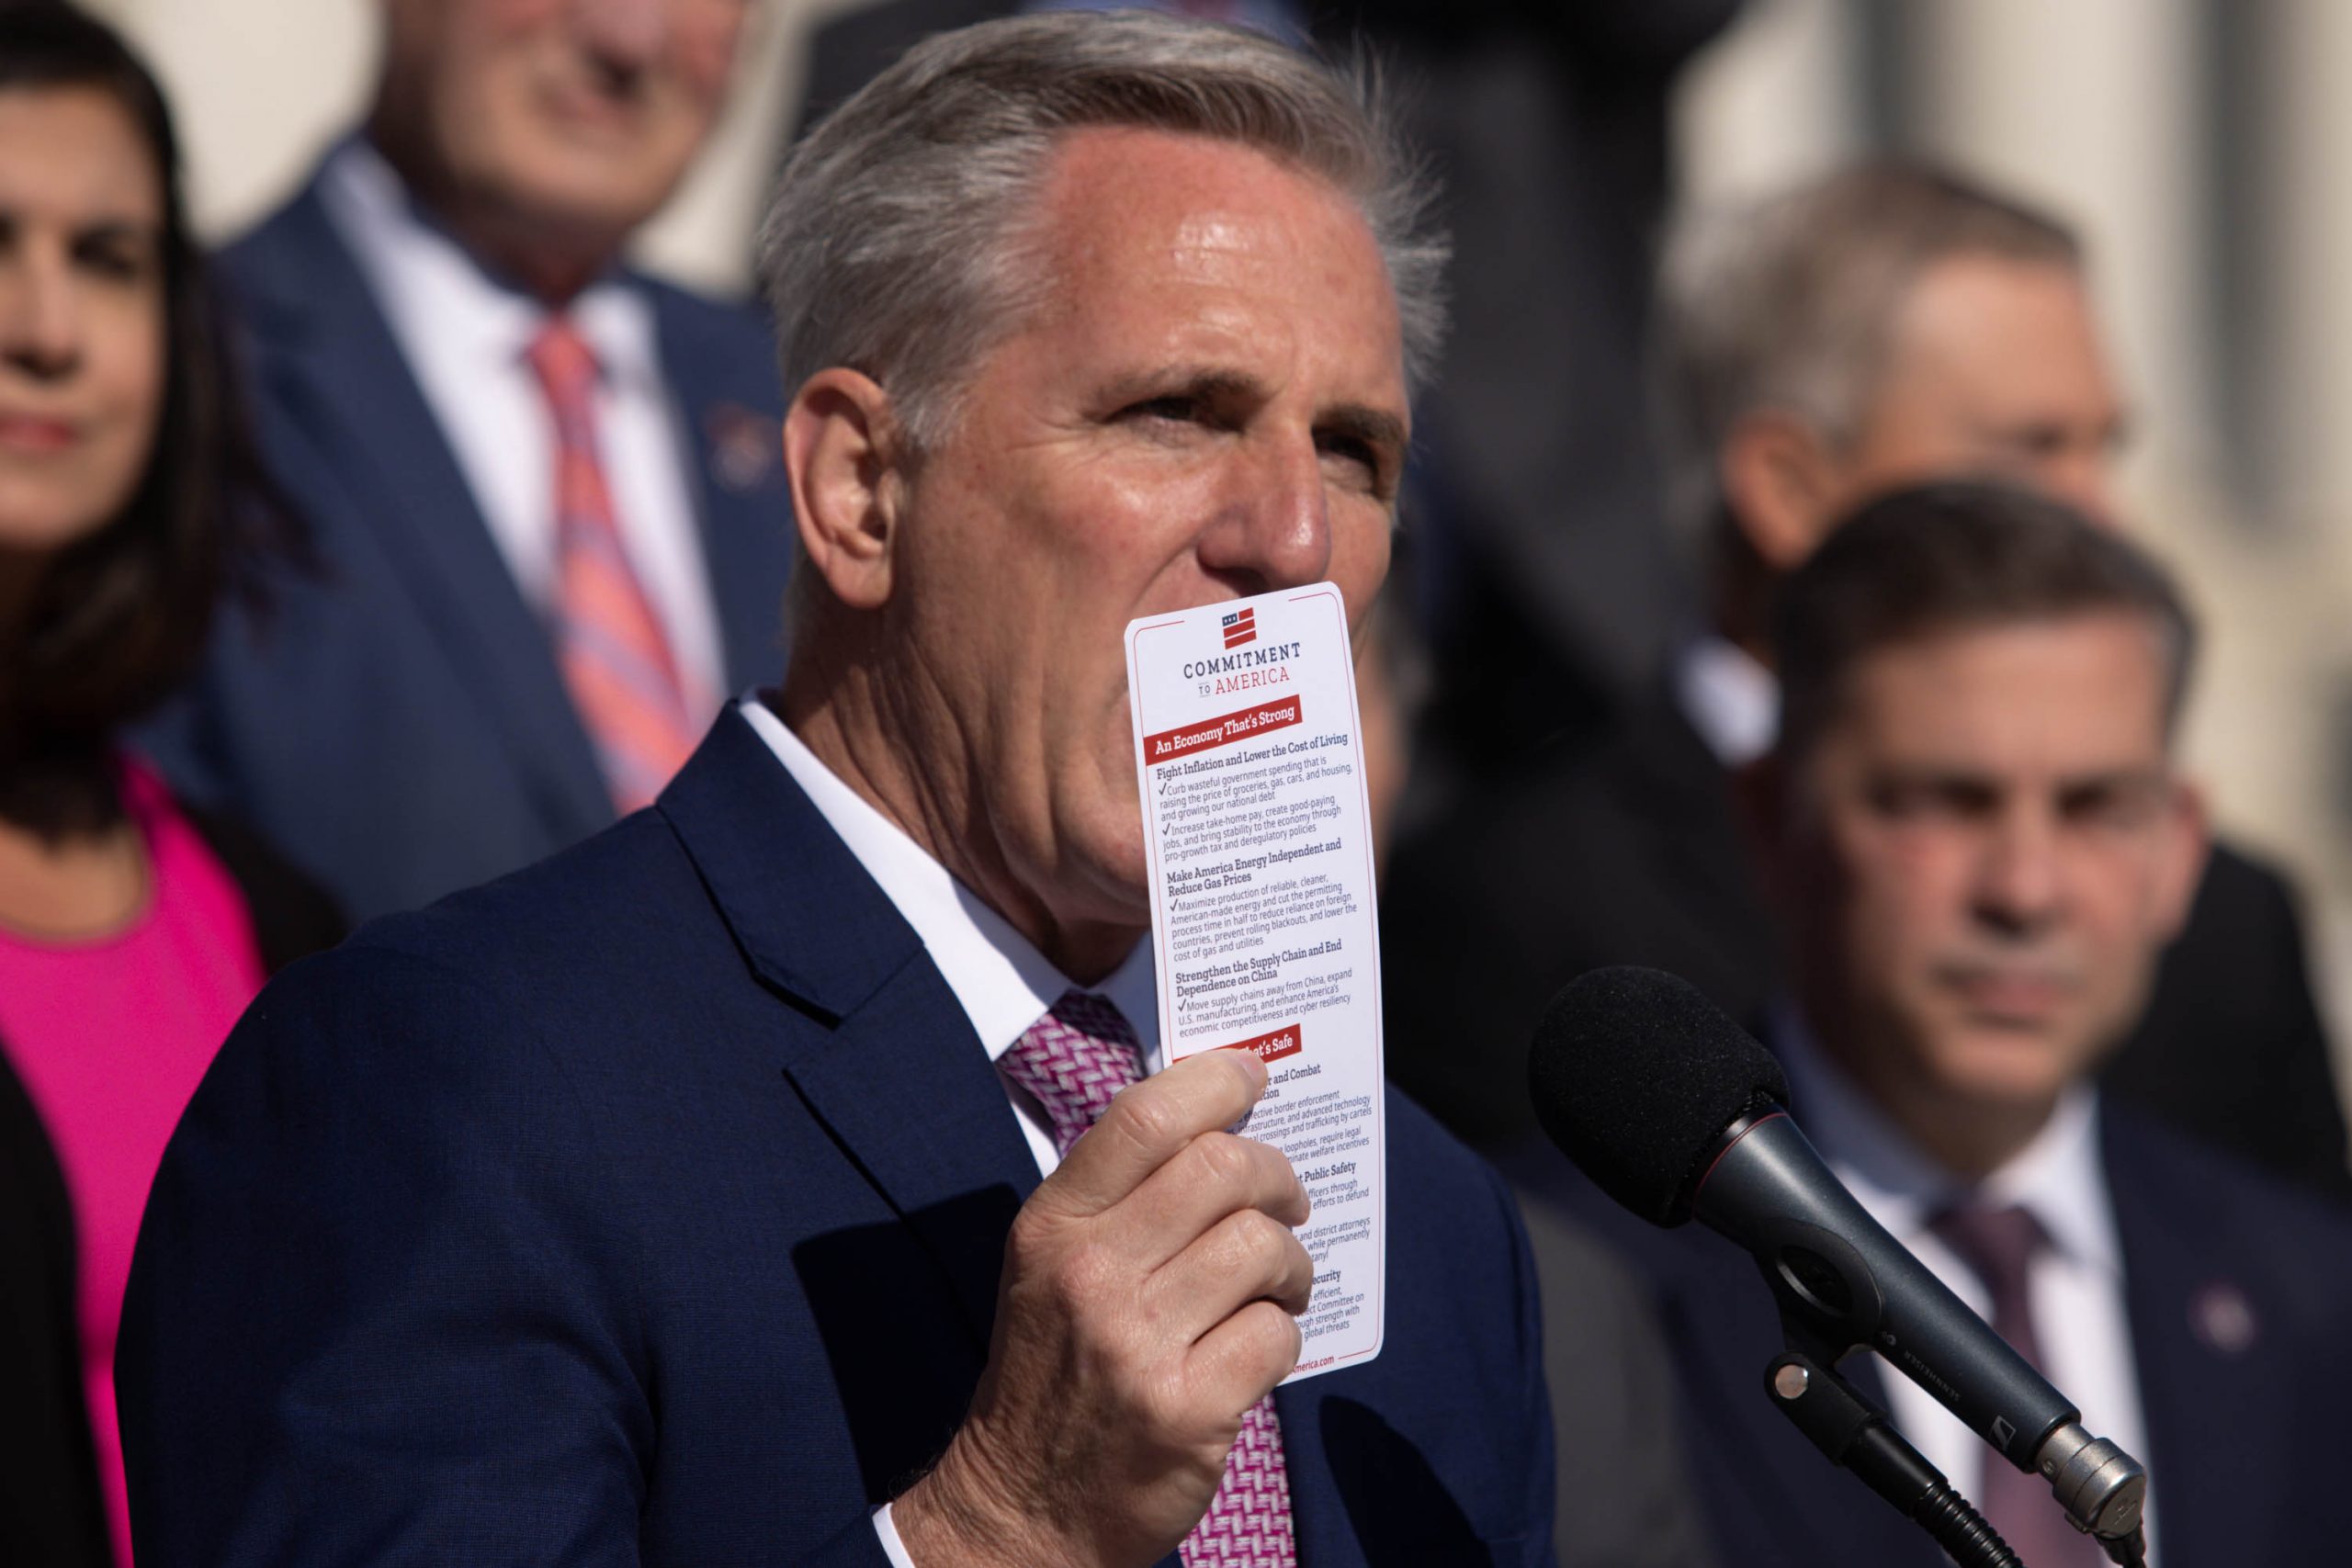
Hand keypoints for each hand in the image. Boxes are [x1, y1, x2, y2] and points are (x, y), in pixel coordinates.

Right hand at [894, 1048, 1311, 1567]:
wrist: (1025, 1507)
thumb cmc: (1052, 1370)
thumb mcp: (1050, 1267)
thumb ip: (1118, 1197)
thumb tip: (1216, 1122)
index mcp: (1054, 1228)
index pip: (1145, 1117)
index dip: (1215, 1079)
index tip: (1252, 1074)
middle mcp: (1091, 1276)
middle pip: (1223, 1170)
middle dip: (1277, 1175)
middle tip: (1287, 1201)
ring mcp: (1139, 1346)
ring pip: (1262, 1247)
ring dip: (1291, 1262)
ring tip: (1279, 1282)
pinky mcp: (1189, 1412)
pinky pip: (1276, 1334)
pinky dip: (1283, 1333)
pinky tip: (1258, 1344)